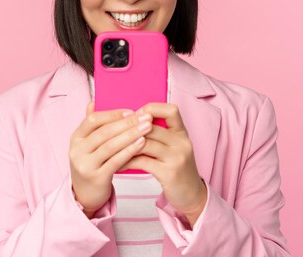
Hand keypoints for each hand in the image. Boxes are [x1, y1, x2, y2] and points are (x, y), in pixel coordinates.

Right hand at [69, 101, 153, 217]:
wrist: (85, 194)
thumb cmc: (92, 163)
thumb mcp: (87, 144)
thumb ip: (91, 125)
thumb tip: (93, 102)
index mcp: (76, 138)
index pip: (92, 120)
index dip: (112, 114)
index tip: (131, 111)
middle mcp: (77, 151)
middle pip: (104, 132)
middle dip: (127, 123)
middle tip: (146, 117)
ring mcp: (85, 165)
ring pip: (111, 146)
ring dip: (131, 135)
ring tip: (148, 127)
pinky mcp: (96, 178)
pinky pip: (115, 161)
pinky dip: (130, 151)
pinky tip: (142, 143)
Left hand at [120, 103, 206, 226]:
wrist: (192, 194)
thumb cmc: (178, 168)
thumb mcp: (174, 147)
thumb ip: (160, 135)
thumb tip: (132, 121)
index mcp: (182, 133)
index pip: (171, 110)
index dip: (152, 108)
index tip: (135, 116)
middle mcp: (182, 143)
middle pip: (151, 127)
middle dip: (129, 128)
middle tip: (112, 132)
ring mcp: (176, 158)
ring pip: (144, 143)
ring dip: (124, 145)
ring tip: (110, 148)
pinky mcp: (169, 173)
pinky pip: (142, 161)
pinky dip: (126, 161)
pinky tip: (118, 164)